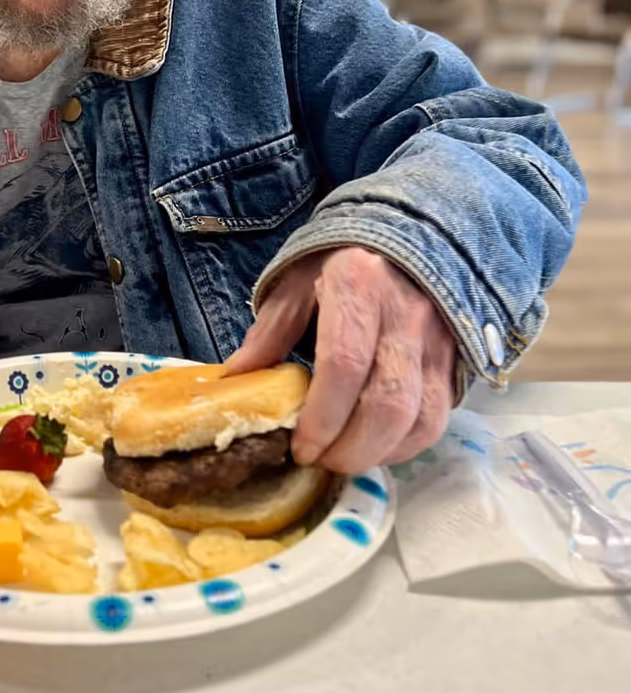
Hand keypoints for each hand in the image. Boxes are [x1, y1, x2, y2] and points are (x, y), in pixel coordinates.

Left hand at [223, 248, 456, 474]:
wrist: (410, 231)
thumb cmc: (341, 258)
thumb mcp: (297, 280)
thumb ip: (271, 330)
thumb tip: (238, 379)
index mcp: (358, 285)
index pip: (343, 365)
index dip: (321, 417)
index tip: (300, 447)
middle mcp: (405, 313)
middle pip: (387, 403)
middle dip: (350, 448)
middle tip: (321, 461)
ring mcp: (437, 337)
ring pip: (419, 418)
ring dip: (380, 453)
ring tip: (344, 458)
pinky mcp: (454, 358)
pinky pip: (438, 416)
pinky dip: (407, 445)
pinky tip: (376, 446)